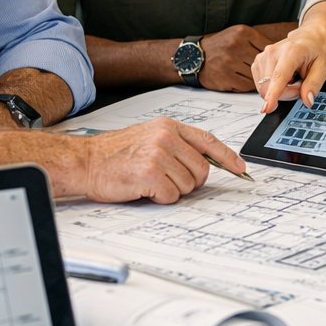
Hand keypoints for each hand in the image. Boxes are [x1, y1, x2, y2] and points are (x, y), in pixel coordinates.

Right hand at [81, 117, 242, 203]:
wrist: (85, 161)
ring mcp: (158, 155)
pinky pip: (172, 196)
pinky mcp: (150, 174)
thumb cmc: (114, 153)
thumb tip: (204, 163)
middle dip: (191, 182)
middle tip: (170, 182)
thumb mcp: (149, 137)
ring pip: (188, 185)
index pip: (209, 141)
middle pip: (202, 170)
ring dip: (172, 190)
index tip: (240, 169)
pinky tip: (144, 189)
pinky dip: (161, 198)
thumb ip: (176, 145)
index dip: (228, 157)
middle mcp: (166, 137)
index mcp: (168, 127)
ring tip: (151, 182)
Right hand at [199, 24, 273, 91]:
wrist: (194, 56)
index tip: (279, 61)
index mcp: (243, 33)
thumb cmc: (221, 46)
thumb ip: (257, 41)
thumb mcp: (238, 34)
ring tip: (260, 79)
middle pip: (264, 62)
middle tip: (272, 74)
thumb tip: (280, 50)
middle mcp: (236, 46)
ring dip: (259, 79)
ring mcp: (230, 62)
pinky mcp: (225, 77)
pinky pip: (246, 85)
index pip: (269, 46)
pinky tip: (246, 82)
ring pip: (256, 75)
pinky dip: (249, 85)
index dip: (275, 56)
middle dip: (269, 69)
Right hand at [252, 25, 325, 111]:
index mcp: (291, 51)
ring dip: (281, 91)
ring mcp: (262, 57)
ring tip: (293, 79)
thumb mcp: (323, 68)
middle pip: (271, 88)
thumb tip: (307, 100)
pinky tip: (284, 78)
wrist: (309, 38)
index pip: (279, 76)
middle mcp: (272, 52)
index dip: (273, 94)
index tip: (267, 108)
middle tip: (301, 85)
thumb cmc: (316, 50)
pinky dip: (274, 87)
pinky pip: (262, 86)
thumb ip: (314, 85)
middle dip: (287, 94)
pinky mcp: (257, 63)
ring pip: (265, 89)